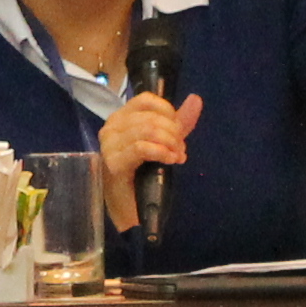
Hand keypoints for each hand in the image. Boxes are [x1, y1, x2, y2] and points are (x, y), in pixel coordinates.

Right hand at [93, 89, 206, 229]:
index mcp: (121, 117)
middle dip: (173, 133)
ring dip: (170, 143)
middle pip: (151, 117)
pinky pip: (142, 148)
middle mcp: (111, 126)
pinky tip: (170, 161)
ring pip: (148, 130)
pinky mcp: (114, 162)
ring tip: (176, 157)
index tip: (177, 131)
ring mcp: (109, 144)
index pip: (146, 100)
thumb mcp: (165, 143)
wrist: (131, 208)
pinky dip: (162, 152)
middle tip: (180, 150)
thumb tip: (195, 99)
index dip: (168, 112)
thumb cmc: (144, 174)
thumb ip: (179, 122)